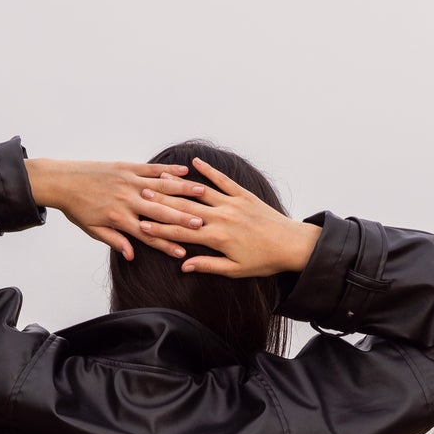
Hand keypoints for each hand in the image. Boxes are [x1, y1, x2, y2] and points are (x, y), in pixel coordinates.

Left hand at [24, 157, 204, 261]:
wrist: (62, 180)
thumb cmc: (78, 208)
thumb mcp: (94, 230)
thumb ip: (115, 241)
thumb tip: (132, 256)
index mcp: (119, 219)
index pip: (148, 236)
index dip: (166, 245)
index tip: (183, 253)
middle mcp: (127, 200)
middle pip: (160, 212)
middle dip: (182, 219)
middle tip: (203, 224)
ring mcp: (129, 182)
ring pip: (161, 188)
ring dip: (182, 192)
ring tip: (202, 194)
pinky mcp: (127, 167)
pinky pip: (151, 169)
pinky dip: (168, 171)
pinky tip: (184, 172)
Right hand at [135, 157, 320, 277]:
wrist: (291, 245)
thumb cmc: (263, 261)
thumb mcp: (234, 270)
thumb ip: (208, 265)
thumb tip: (184, 265)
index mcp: (217, 238)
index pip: (182, 232)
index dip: (161, 229)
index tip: (142, 225)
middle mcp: (222, 217)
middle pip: (186, 209)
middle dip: (162, 203)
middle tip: (143, 195)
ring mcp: (232, 203)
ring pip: (200, 193)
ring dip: (179, 186)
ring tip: (160, 177)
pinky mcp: (243, 195)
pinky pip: (222, 181)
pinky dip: (209, 171)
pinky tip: (194, 163)